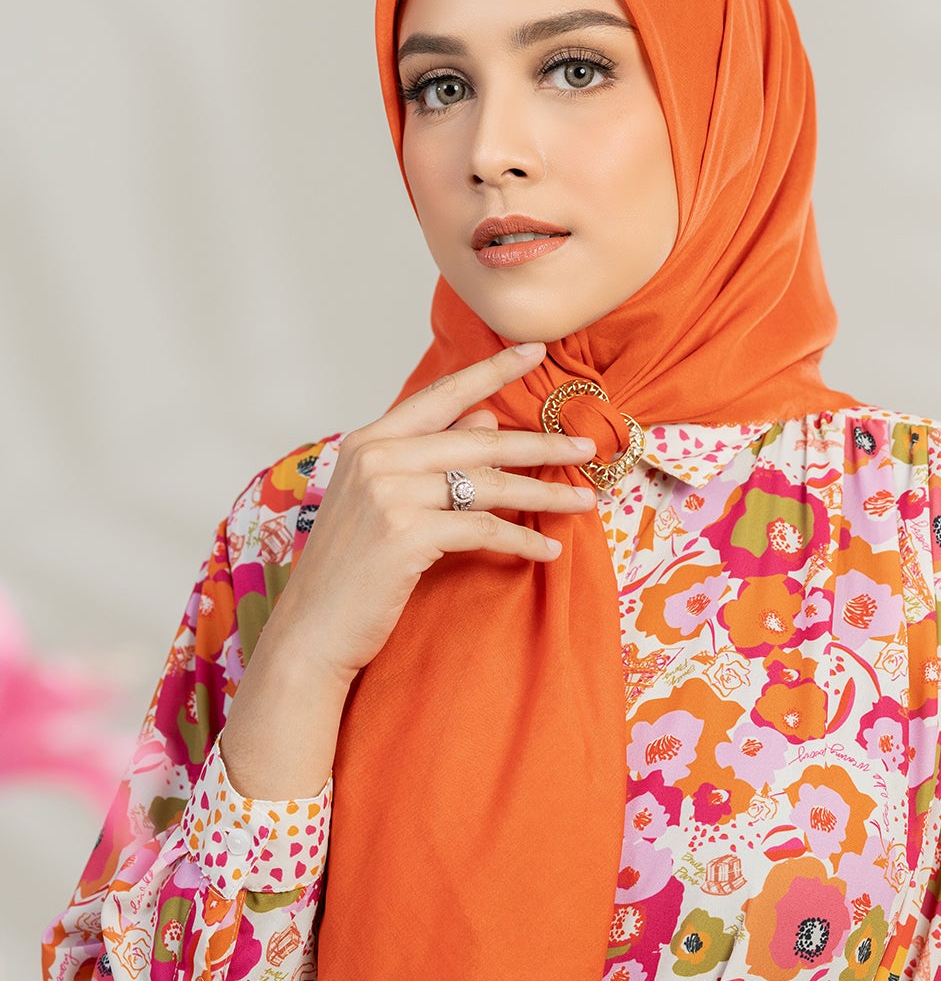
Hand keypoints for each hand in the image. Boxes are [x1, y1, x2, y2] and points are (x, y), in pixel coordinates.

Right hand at [275, 340, 596, 685]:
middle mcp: (377, 458)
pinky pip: (484, 529)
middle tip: (588, 447)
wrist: (312, 630)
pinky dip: (523, 539)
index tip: (535, 350)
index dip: (492, 370)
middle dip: (541, 444)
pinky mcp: (406, 533)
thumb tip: (485, 415)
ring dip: (544, 494)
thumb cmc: (350, 569)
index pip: (442, 394)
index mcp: (370, 441)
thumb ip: (431, 454)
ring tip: (584, 500)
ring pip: (488, 484)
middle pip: (479, 440)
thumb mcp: (383, 500)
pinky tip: (548, 549)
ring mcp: (389, 494)